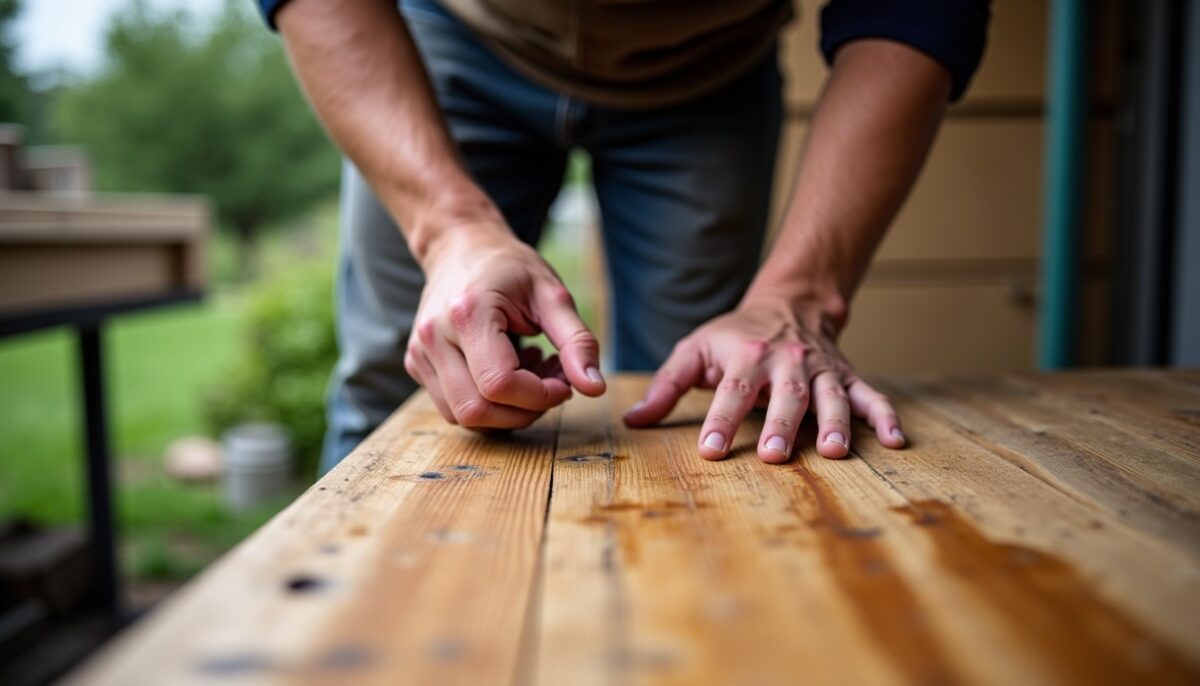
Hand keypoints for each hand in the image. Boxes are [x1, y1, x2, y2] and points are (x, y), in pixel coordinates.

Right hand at [404, 227, 604, 428]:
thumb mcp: (552, 294)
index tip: (564, 382)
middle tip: (551, 383)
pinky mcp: (416, 363)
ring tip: (530, 374)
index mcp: (468, 313)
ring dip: (506, 411)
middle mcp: (434, 336)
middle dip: (524, 411)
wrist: (459, 246)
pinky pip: (452, 407)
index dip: (540, 396)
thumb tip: (595, 388)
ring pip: (463, 416)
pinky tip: (507, 371)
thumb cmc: (509, 267)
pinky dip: (487, 404)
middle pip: (476, 410)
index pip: (499, 384)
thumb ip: (576, 341)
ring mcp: (420, 352)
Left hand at [622, 297, 904, 461]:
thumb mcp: (695, 351)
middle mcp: (788, 363)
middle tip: (775, 457)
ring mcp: (822, 371)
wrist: (789, 303)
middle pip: (785, 396)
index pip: (732, 391)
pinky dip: (885, 417)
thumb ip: (666, 387)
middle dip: (781, 426)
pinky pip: (871, 396)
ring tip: (835, 452)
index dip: (721, 421)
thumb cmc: (734, 336)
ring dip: (834, 424)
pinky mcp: (848, 377)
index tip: (711, 451)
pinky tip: (896, 441)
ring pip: (831, 397)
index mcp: (747, 357)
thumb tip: (633, 421)